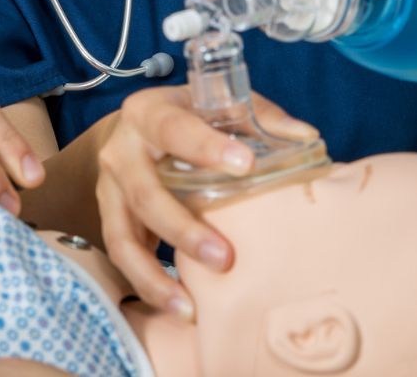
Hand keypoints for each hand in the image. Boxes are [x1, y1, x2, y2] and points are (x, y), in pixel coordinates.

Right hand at [95, 85, 318, 319]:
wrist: (134, 133)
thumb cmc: (187, 119)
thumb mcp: (217, 108)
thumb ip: (260, 119)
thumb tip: (306, 138)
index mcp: (148, 112)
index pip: (173, 128)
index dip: (205, 147)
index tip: (245, 165)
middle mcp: (121, 150)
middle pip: (143, 191)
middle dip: (181, 228)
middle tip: (225, 258)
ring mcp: (110, 188)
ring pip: (122, 234)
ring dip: (154, 273)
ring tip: (190, 305)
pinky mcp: (109, 219)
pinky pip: (122, 256)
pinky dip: (147, 285)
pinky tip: (179, 308)